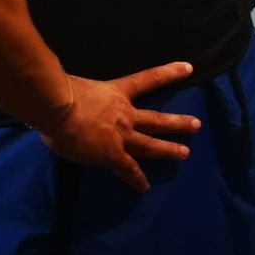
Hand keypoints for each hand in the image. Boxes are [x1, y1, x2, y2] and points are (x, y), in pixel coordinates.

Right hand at [37, 61, 200, 190]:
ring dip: (168, 149)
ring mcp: (121, 135)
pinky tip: (144, 187)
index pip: (149, 79)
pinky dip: (136, 178)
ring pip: (150, 143)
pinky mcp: (112, 154)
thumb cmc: (61, 93)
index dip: (169, 73)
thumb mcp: (79, 86)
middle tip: (197, 125)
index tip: (188, 68)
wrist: (57, 107)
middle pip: (157, 119)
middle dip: (177, 123)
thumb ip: (84, 94)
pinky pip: (128, 168)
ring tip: (185, 153)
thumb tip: (73, 99)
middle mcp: (125, 114)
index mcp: (117, 92)